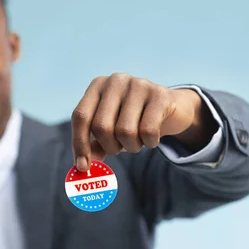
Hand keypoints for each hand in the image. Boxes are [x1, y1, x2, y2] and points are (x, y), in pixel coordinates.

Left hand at [71, 73, 215, 171]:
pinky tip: (151, 137)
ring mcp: (139, 85)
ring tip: (137, 140)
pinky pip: (148, 131)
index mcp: (98, 85)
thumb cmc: (132, 120)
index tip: (83, 167)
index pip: (80, 116)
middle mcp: (116, 81)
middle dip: (110, 147)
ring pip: (125, 131)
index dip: (79, 143)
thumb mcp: (110, 129)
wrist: (169, 107)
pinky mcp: (160, 95)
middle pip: (101, 126)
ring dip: (131, 146)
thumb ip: (94, 145)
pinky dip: (149, 143)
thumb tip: (82, 165)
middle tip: (119, 148)